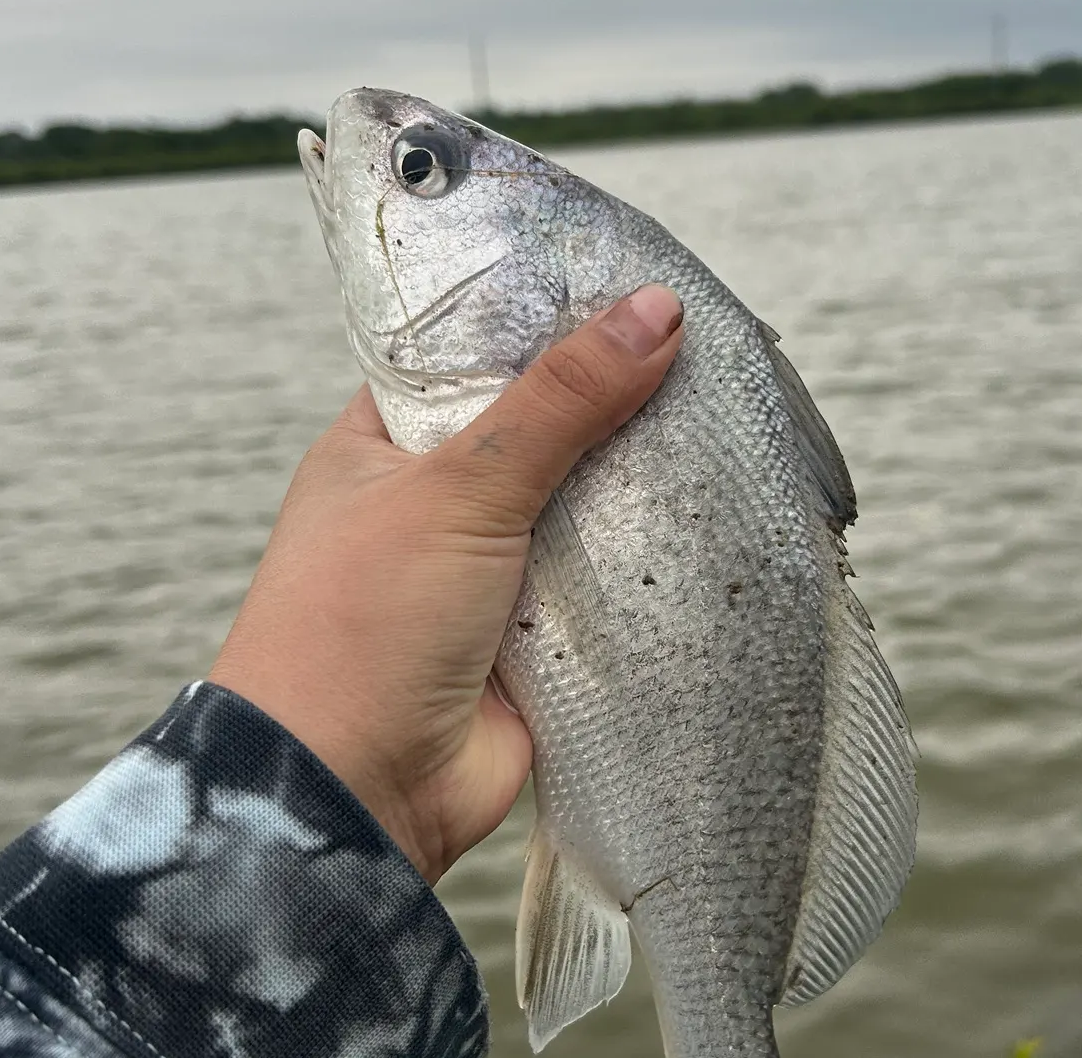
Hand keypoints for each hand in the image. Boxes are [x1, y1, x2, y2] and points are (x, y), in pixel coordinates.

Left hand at [209, 283, 683, 883]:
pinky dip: (649, 554)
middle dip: (612, 400)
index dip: (546, 317)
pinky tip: (716, 507)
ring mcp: (491, 566)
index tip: (631, 282)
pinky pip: (608, 575)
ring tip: (727, 413)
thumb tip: (655, 311)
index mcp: (387, 442)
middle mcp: (438, 497)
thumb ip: (560, 401)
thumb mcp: (459, 488)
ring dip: (639, 479)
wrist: (354, 798)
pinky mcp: (540, 631)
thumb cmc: (363, 622)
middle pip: (543, 425)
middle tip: (703, 344)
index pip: (472, 353)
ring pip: (583, 500)